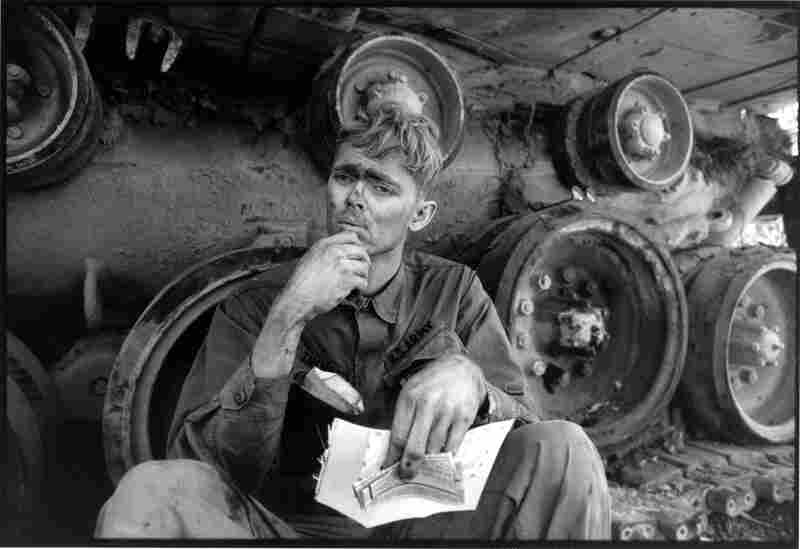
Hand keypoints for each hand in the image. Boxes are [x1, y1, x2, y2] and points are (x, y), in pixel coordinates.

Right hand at [275, 231, 369, 322]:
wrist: (298, 298)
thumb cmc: (302, 281)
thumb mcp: (310, 257)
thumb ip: (326, 250)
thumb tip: (342, 249)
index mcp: (325, 244)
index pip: (351, 236)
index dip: (357, 245)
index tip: (357, 254)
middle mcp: (335, 252)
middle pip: (361, 250)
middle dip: (364, 260)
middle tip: (362, 269)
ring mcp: (342, 266)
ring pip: (364, 266)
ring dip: (363, 275)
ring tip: (358, 280)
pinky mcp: (347, 280)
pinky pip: (363, 281)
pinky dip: (361, 287)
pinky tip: (356, 289)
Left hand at [382, 354, 486, 478]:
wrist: (461, 368)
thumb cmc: (431, 384)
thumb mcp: (411, 392)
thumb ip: (403, 418)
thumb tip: (395, 451)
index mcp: (409, 398)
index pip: (398, 436)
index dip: (392, 457)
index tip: (388, 469)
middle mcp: (428, 404)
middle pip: (415, 447)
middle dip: (408, 468)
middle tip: (406, 476)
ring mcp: (447, 412)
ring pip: (434, 450)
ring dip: (428, 464)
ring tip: (423, 470)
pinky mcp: (464, 418)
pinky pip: (452, 447)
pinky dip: (446, 457)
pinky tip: (441, 460)